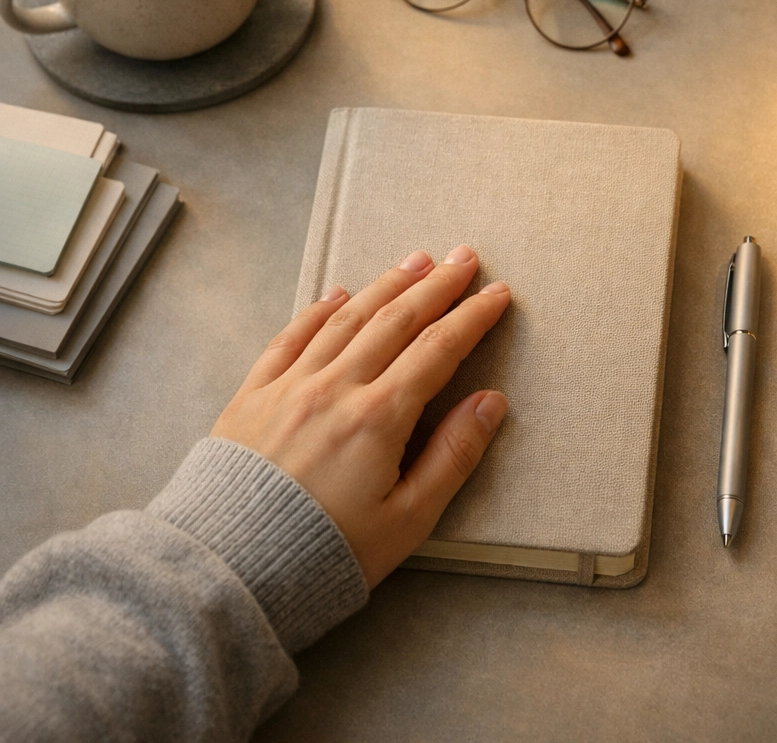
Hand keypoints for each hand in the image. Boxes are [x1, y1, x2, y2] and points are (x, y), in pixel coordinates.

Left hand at [210, 246, 509, 587]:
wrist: (225, 573)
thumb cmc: (325, 555)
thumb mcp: (407, 521)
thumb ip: (453, 457)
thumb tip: (491, 402)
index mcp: (378, 418)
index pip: (438, 349)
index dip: (472, 317)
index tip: (497, 293)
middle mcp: (335, 387)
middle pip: (396, 320)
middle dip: (436, 285)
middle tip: (465, 257)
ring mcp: (289, 386)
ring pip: (347, 318)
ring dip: (386, 284)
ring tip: (416, 260)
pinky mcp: (253, 395)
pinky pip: (290, 337)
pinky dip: (318, 310)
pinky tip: (337, 293)